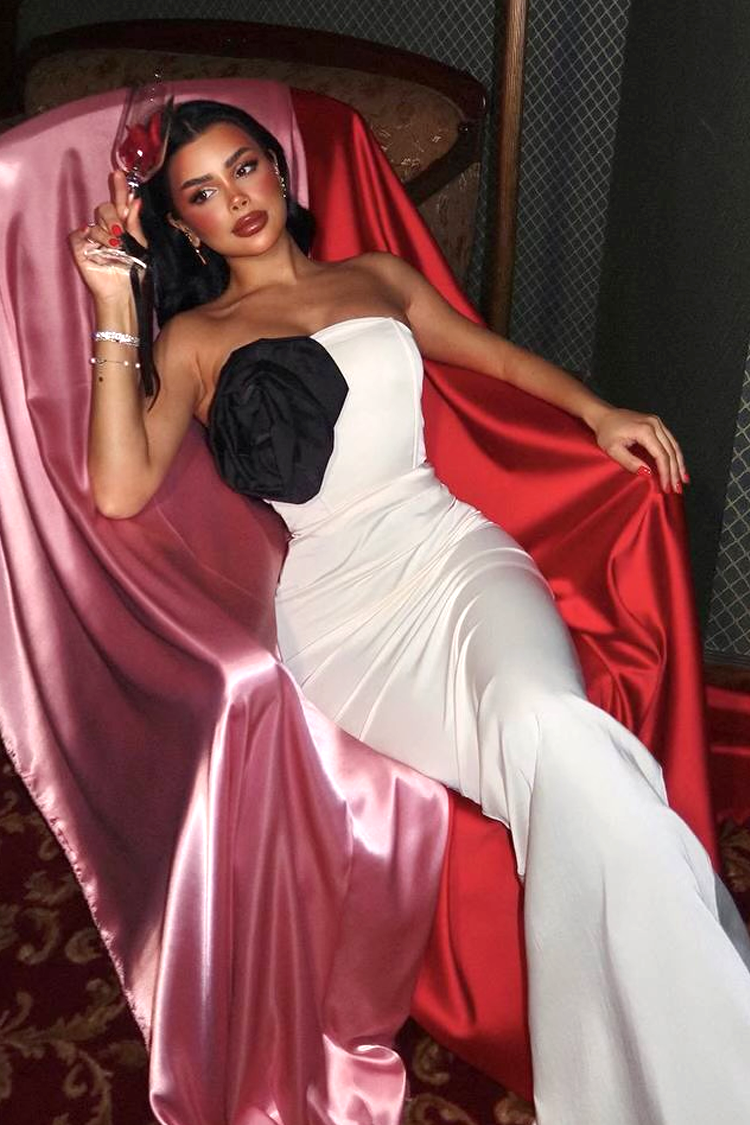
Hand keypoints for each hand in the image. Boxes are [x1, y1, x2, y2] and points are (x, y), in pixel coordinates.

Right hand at [68, 170, 147, 300]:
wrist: (123, 291)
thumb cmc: (133, 271)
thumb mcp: (140, 245)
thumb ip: (135, 223)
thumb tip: (135, 200)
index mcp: (122, 225)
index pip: (119, 202)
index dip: (119, 188)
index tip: (120, 174)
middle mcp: (106, 228)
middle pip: (104, 208)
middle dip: (112, 218)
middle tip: (119, 232)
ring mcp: (92, 237)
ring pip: (94, 223)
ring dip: (106, 236)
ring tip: (115, 249)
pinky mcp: (80, 247)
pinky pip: (79, 234)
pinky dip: (88, 239)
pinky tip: (96, 247)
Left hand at [592, 406, 687, 492]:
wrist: (604, 416)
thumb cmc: (606, 432)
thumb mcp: (613, 450)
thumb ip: (630, 462)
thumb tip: (648, 473)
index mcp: (645, 430)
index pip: (661, 455)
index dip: (665, 473)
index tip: (666, 487)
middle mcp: (655, 424)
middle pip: (671, 452)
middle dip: (675, 472)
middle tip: (677, 489)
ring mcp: (657, 423)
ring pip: (674, 446)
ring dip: (680, 465)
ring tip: (683, 481)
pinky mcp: (657, 424)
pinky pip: (671, 441)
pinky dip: (676, 455)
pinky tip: (679, 466)